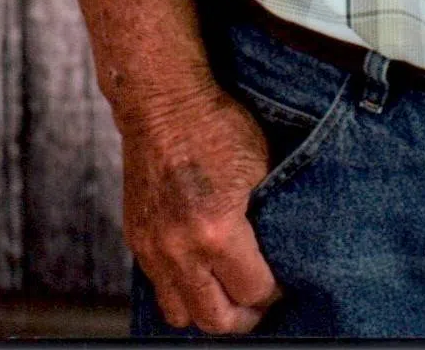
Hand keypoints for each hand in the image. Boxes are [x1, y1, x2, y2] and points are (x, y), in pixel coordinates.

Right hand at [122, 82, 283, 333]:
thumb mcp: (262, 164)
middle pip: (215, 320)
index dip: (273, 291)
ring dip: (208, 309)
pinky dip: (182, 288)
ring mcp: (153, 249)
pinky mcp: (137, 240)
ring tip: (229, 291)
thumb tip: (287, 245)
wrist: (162, 103)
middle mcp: (179, 249)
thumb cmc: (215, 125)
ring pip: (180, 315)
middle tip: (260, 301)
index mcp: (216, 231)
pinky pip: (159, 287)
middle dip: (245, 317)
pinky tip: (202, 269)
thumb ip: (269, 214)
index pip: (252, 292)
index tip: (283, 281)